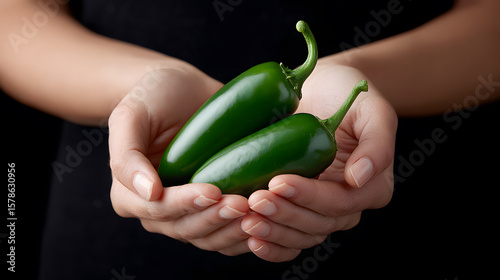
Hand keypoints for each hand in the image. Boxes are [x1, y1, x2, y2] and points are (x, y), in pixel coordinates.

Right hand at [108, 64, 250, 255]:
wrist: (181, 88)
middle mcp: (158, 210)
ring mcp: (187, 211)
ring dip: (233, 229)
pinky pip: (225, 231)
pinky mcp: (211, 207)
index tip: (213, 191)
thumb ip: (127, 155)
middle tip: (243, 203)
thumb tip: (148, 193)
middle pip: (186, 228)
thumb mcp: (129, 116)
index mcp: (130, 195)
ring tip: (257, 212)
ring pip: (208, 236)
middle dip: (215, 219)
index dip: (186, 204)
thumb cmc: (151, 97)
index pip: (158, 210)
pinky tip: (265, 221)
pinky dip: (243, 231)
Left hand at [241, 64, 397, 261]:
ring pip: (301, 235)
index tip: (278, 181)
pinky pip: (289, 237)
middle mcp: (349, 205)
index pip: (339, 202)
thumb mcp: (373, 110)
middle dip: (285, 215)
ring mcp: (322, 210)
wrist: (319, 90)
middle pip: (317, 223)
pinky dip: (272, 244)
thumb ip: (378, 143)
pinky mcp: (300, 209)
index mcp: (372, 187)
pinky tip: (252, 240)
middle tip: (254, 200)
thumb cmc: (346, 94)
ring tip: (246, 220)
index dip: (309, 197)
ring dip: (273, 232)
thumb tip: (359, 178)